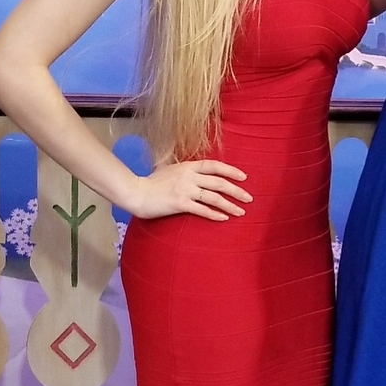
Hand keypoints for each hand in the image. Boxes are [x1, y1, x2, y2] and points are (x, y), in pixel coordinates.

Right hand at [133, 159, 252, 220]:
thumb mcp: (167, 168)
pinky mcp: (181, 204)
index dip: (230, 171)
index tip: (243, 177)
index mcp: (187, 166)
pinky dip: (215, 214)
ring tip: (241, 212)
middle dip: (236, 190)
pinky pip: (202, 210)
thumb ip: (180, 168)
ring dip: (230, 205)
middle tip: (249, 198)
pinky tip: (224, 218)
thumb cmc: (150, 182)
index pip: (214, 166)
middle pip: (219, 182)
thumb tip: (190, 168)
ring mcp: (185, 190)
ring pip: (214, 197)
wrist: (137, 192)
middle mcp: (189, 177)